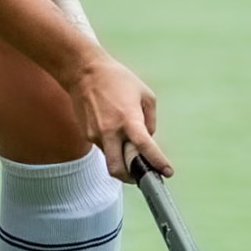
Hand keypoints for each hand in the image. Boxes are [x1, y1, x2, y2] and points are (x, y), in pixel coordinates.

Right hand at [61, 54, 171, 182]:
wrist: (84, 72)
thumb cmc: (116, 80)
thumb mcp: (145, 94)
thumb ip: (150, 120)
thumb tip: (148, 137)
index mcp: (128, 119)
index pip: (144, 147)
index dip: (157, 162)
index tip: (167, 171)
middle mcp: (110, 130)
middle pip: (118, 168)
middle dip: (131, 177)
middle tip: (141, 175)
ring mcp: (96, 134)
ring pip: (110, 159)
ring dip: (121, 159)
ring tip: (129, 149)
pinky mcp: (87, 134)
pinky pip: (103, 147)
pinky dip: (112, 146)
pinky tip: (114, 133)